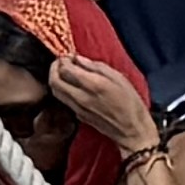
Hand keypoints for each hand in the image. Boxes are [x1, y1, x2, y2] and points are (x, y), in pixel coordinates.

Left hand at [34, 45, 160, 151]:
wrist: (131, 129)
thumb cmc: (130, 102)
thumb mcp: (118, 78)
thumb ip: (96, 67)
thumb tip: (79, 59)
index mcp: (92, 85)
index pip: (66, 69)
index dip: (63, 60)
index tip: (68, 55)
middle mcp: (81, 97)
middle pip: (54, 81)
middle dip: (54, 68)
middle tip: (61, 62)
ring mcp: (77, 108)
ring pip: (55, 91)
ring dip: (55, 79)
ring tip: (63, 72)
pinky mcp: (78, 115)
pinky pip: (63, 100)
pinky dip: (62, 89)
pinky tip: (71, 84)